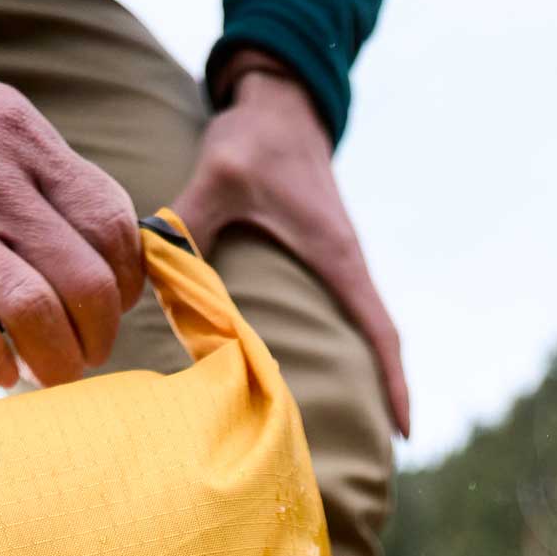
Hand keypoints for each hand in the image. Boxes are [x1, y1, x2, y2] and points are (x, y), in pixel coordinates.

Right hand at [0, 0, 142, 387]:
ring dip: (52, 361)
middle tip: (77, 357)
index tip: (103, 310)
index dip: (123, 284)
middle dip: (96, 337)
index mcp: (26, 142)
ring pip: (37, 309)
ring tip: (39, 373)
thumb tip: (96, 249)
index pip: (113, 227)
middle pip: (88, 281)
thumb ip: (40, 179)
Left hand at [173, 53, 409, 436]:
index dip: (393, 381)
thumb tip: (150, 262)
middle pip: (378, 343)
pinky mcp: (323, 259)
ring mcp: (337, 263)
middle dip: (385, 396)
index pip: (377, 328)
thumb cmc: (255, 138)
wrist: (279, 101)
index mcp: (335, 255)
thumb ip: (187, 219)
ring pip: (364, 331)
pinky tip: (324, 376)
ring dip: (367, 376)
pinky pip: (345, 314)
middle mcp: (345, 265)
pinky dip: (345, 349)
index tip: (406, 429)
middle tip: (381, 454)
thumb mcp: (220, 175)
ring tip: (358, 430)